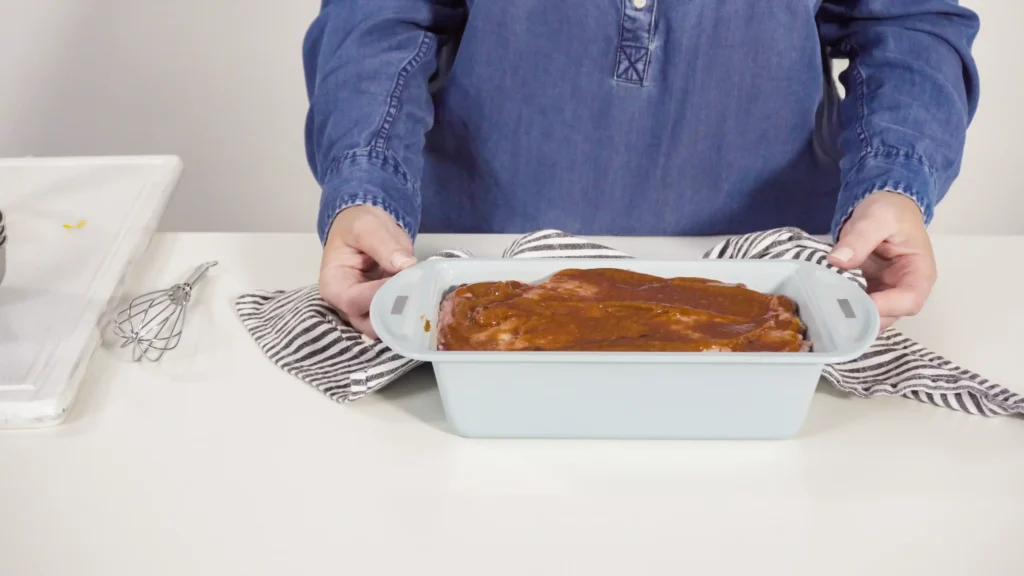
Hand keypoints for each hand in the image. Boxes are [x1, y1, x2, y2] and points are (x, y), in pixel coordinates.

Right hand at [319, 205, 415, 337]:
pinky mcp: (384, 309)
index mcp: (333, 285)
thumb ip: (384, 245)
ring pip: (385, 327)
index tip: (404, 282)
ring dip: (406, 318)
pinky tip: (427, 301)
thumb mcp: (367, 227)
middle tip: (421, 296)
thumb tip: (405, 265)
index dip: (379, 296)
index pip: (354, 301)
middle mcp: (345, 305)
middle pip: (369, 324)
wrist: (366, 227)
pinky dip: (412, 313)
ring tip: (426, 299)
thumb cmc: (357, 226)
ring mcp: (365, 310)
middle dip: (395, 315)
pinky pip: (397, 320)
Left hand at [827, 191, 935, 330]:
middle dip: (864, 318)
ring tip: (825, 314)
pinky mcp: (870, 291)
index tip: (856, 304)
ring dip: (851, 318)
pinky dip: (843, 309)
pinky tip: (824, 308)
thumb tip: (837, 260)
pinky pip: (858, 307)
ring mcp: (887, 292)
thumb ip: (859, 239)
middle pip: (890, 315)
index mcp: (919, 272)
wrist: (886, 207)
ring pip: (872, 317)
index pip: (909, 300)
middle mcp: (906, 288)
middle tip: (832, 314)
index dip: (885, 307)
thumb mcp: (877, 218)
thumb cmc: (890, 211)